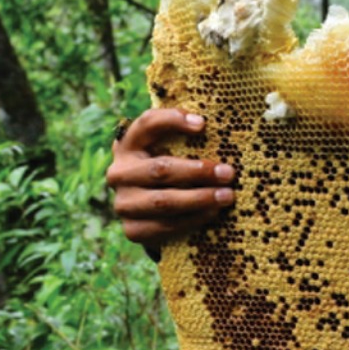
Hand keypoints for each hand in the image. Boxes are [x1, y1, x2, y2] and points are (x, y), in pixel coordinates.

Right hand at [106, 108, 234, 246]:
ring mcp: (123, 203)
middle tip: (228, 173)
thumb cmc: (172, 171)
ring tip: (226, 196)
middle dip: (198, 172)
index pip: (147, 124)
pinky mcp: (132, 229)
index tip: (202, 124)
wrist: (152, 212)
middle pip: (160, 169)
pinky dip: (192, 219)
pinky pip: (165, 226)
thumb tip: (208, 125)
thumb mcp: (172, 150)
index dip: (172, 120)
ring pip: (163, 201)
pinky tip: (212, 213)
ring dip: (199, 199)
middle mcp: (120, 173)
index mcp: (129, 145)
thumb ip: (184, 138)